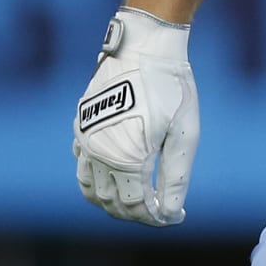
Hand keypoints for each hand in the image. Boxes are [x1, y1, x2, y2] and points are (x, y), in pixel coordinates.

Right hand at [72, 8, 199, 225]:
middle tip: (161, 211)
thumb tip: (171, 212)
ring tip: (139, 202)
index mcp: (126, 158)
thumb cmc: (171, 88)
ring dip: (113, 202)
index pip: (136, 206)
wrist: (143, 47)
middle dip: (136, 213)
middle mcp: (99, 154)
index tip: (175, 218)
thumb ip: (176, 176)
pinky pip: (82, 167)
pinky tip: (118, 178)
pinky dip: (97, 182)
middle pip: (112, 202)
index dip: (156, 218)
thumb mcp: (184, 133)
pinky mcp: (81, 128)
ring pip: (90, 189)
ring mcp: (85, 140)